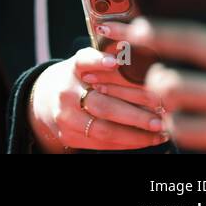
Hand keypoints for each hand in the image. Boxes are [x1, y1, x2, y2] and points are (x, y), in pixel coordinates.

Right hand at [27, 23, 168, 151]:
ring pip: (104, 130)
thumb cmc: (78, 80)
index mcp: (73, 69)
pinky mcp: (70, 137)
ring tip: (160, 132)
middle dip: (134, 114)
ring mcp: (66, 117)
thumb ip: (109, 65)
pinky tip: (147, 139)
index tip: (116, 62)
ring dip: (136, 134)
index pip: (84, 62)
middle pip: (102, 105)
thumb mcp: (86, 66)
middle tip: (160, 117)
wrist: (46, 101)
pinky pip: (103, 144)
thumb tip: (148, 67)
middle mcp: (66, 92)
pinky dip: (128, 143)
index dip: (99, 61)